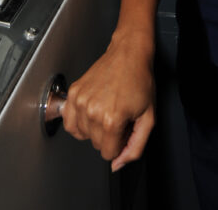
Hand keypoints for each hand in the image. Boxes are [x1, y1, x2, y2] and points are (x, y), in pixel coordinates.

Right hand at [61, 32, 155, 171]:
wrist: (129, 53)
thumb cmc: (140, 80)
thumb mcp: (148, 117)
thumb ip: (135, 147)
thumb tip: (117, 164)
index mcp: (112, 119)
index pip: (109, 154)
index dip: (121, 142)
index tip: (126, 126)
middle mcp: (92, 111)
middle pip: (96, 145)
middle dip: (109, 135)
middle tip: (119, 114)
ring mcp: (80, 101)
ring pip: (82, 135)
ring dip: (94, 128)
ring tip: (107, 109)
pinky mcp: (73, 93)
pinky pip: (69, 122)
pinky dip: (79, 122)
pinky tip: (92, 111)